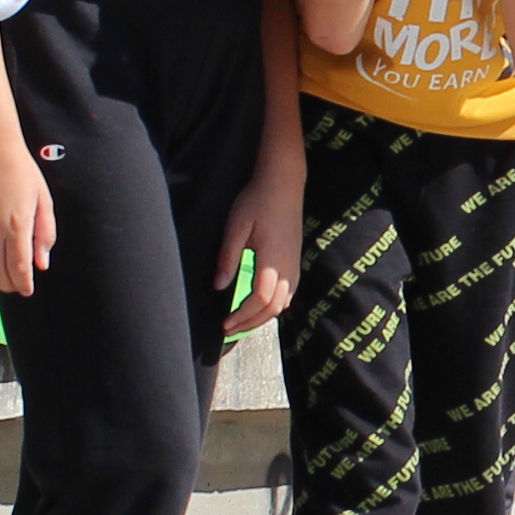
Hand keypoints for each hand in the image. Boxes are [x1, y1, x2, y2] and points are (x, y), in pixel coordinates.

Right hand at [0, 139, 55, 294]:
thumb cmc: (18, 170)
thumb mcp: (43, 200)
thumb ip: (44, 234)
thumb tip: (42, 262)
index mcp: (17, 225)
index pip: (19, 268)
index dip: (23, 284)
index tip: (27, 290)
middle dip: (8, 284)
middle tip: (15, 285)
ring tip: (0, 274)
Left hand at [215, 167, 300, 329]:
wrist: (284, 184)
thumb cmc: (256, 201)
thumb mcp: (236, 226)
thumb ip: (228, 257)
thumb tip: (219, 287)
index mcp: (273, 259)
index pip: (260, 299)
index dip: (242, 316)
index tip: (225, 323)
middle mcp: (288, 267)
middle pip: (273, 308)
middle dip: (250, 323)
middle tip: (229, 329)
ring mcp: (294, 265)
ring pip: (283, 304)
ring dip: (262, 317)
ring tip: (242, 322)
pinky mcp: (295, 261)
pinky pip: (288, 294)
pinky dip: (273, 306)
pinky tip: (259, 306)